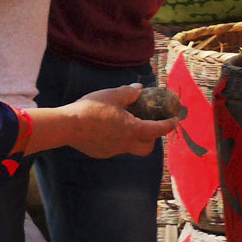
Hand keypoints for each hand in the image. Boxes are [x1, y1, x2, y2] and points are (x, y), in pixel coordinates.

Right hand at [37, 84, 177, 159]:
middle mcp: (126, 144)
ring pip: (130, 148)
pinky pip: (114, 148)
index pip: (158, 130)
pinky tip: (106, 129)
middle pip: (147, 147)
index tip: (174, 120)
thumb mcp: (113, 95)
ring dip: (133, 138)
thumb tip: (139, 89)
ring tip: (124, 124)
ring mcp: (113, 151)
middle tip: (148, 125)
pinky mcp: (100, 153)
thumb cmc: (92, 109)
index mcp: (133, 130)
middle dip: (152, 138)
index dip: (169, 124)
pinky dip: (116, 140)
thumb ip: (129, 92)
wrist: (67, 126)